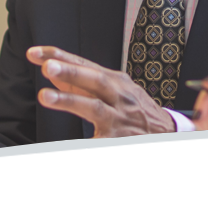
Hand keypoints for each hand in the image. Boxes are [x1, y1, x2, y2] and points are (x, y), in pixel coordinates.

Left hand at [30, 46, 177, 175]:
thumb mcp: (117, 92)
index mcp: (115, 82)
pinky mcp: (117, 146)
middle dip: (71, 71)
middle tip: (47, 66)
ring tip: (45, 96)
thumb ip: (83, 83)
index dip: (60, 57)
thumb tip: (53, 70)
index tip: (34, 53)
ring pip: (94, 108)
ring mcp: (118, 121)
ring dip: (69, 101)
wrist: (173, 142)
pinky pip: (91, 149)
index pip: (84, 65)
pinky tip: (48, 155)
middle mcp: (118, 98)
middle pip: (94, 80)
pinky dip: (69, 153)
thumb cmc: (139, 115)